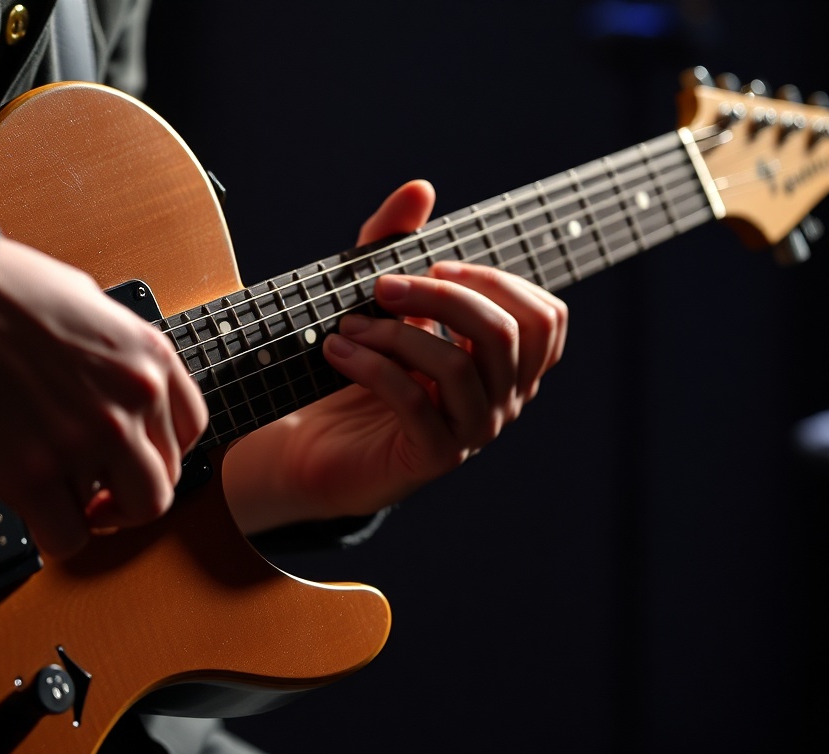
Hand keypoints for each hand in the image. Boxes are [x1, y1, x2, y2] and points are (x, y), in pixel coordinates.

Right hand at [0, 237, 208, 556]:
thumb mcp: (87, 301)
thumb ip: (114, 350)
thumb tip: (114, 379)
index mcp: (148, 358)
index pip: (190, 431)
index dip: (161, 454)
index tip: (136, 460)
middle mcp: (130, 402)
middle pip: (162, 485)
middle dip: (130, 496)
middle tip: (102, 495)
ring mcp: (85, 440)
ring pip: (120, 514)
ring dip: (90, 512)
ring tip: (61, 494)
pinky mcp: (32, 474)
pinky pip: (68, 538)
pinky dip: (56, 535)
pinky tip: (36, 511)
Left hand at [222, 180, 566, 532]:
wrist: (318, 443)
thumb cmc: (359, 367)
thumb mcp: (378, 299)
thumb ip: (396, 244)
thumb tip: (420, 187)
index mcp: (507, 362)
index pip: (544, 318)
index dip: (495, 281)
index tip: (435, 264)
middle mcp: (504, 398)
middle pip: (504, 333)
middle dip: (440, 297)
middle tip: (381, 286)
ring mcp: (473, 431)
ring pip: (458, 366)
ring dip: (396, 334)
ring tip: (348, 325)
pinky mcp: (433, 457)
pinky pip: (414, 403)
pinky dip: (371, 367)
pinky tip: (337, 350)